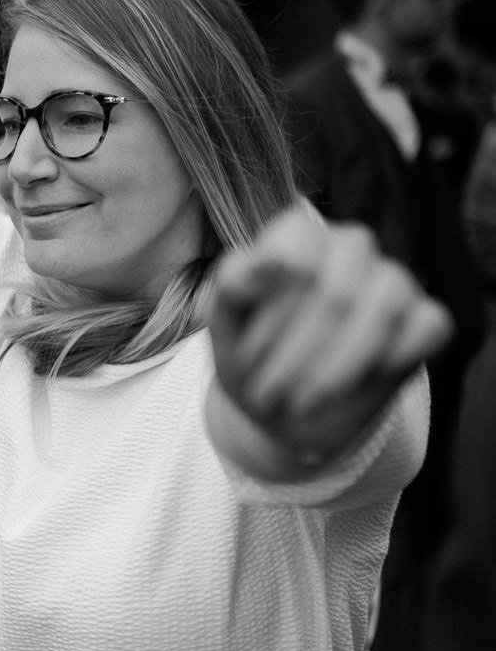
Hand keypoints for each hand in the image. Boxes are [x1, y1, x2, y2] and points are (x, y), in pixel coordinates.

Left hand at [207, 207, 452, 460]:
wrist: (283, 415)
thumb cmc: (250, 359)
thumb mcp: (223, 329)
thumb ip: (231, 286)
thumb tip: (266, 261)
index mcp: (297, 235)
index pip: (295, 248)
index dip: (271, 312)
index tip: (246, 356)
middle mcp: (349, 247)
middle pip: (336, 291)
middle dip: (294, 356)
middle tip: (265, 394)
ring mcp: (393, 279)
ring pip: (385, 306)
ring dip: (335, 369)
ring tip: (300, 402)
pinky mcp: (426, 318)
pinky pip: (428, 326)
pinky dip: (388, 363)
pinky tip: (356, 384)